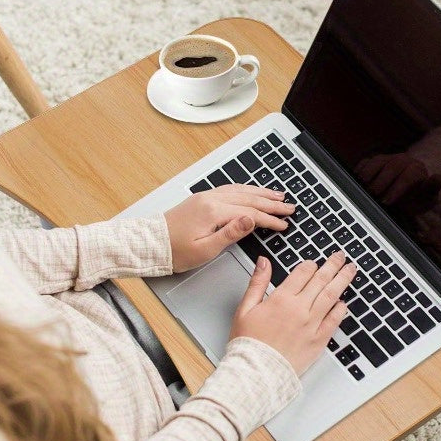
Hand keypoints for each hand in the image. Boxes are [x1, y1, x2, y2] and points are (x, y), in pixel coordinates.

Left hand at [164, 184, 294, 272]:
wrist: (150, 244)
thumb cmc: (175, 251)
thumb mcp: (205, 249)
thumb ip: (230, 234)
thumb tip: (250, 220)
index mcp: (213, 212)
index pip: (250, 213)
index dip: (269, 219)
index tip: (284, 224)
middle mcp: (210, 199)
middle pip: (248, 198)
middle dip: (271, 203)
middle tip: (289, 207)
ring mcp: (205, 197)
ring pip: (240, 190)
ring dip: (260, 193)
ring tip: (277, 195)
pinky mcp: (201, 199)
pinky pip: (229, 189)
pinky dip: (245, 190)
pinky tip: (252, 191)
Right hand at [230, 251, 354, 374]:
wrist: (256, 372)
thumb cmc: (249, 343)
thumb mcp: (245, 308)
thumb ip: (257, 282)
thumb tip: (263, 262)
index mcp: (281, 299)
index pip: (302, 273)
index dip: (310, 264)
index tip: (314, 262)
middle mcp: (299, 309)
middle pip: (321, 280)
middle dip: (333, 265)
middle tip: (341, 256)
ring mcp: (312, 325)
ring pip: (332, 296)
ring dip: (343, 280)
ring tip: (351, 270)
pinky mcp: (318, 341)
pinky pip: (334, 320)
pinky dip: (341, 309)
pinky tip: (344, 302)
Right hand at [355, 153, 440, 214]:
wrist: (407, 191)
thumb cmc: (416, 198)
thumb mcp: (427, 198)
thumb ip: (433, 189)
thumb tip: (439, 177)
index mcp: (417, 169)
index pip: (408, 176)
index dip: (397, 189)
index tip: (387, 201)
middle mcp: (403, 160)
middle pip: (391, 167)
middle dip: (381, 183)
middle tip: (373, 196)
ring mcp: (388, 158)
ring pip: (377, 162)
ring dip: (368, 176)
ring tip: (363, 190)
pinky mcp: (375, 160)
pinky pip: (366, 162)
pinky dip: (360, 171)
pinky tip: (356, 183)